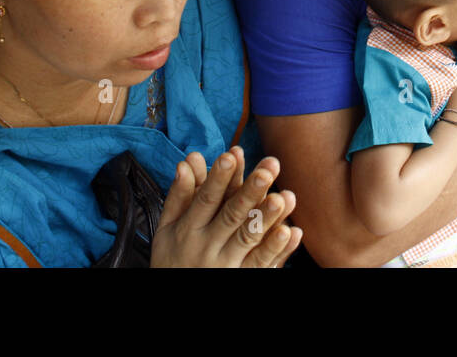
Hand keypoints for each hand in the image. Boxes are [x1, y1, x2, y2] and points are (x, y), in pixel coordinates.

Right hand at [151, 147, 302, 267]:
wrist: (176, 301)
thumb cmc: (171, 259)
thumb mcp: (166, 228)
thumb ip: (179, 196)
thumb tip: (187, 161)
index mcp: (189, 229)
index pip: (206, 200)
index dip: (218, 178)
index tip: (232, 154)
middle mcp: (208, 246)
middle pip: (232, 216)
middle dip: (250, 192)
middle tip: (267, 170)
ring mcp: (226, 265)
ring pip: (249, 239)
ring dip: (267, 218)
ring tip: (283, 198)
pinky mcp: (241, 278)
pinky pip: (261, 264)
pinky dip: (276, 249)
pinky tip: (291, 231)